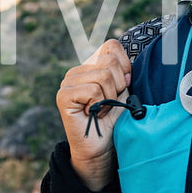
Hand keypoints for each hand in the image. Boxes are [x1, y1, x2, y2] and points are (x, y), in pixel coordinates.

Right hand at [56, 39, 131, 189]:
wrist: (101, 147)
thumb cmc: (113, 119)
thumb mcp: (124, 91)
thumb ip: (125, 72)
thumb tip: (128, 68)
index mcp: (90, 65)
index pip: (112, 46)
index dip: (125, 67)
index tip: (122, 87)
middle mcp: (76, 70)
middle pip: (110, 62)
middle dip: (119, 86)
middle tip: (109, 103)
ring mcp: (67, 81)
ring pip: (103, 76)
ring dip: (110, 99)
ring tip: (101, 110)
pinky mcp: (63, 95)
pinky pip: (93, 90)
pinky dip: (100, 105)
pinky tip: (93, 114)